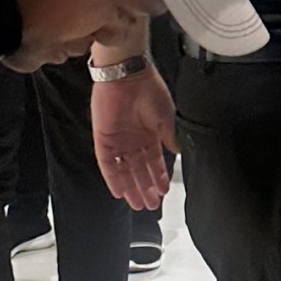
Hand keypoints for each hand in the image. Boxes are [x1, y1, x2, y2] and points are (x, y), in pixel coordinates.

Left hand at [90, 65, 176, 210]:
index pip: (154, 161)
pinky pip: (107, 163)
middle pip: (139, 170)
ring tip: (138, 204)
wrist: (127, 75)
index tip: (164, 191)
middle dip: (145, 188)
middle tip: (151, 205)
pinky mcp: (103, 139)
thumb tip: (177, 152)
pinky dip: (113, 178)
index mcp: (149, 134)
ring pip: (124, 170)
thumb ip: (169, 138)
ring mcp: (118, 140)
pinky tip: (120, 192)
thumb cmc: (149, 90)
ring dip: (131, 187)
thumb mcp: (166, 117)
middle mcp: (133, 140)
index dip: (158, 177)